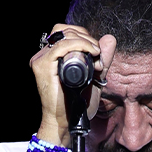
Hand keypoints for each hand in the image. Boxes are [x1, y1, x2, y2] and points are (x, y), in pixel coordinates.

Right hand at [30, 25, 115, 144]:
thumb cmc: (77, 104)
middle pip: (65, 30)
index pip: (67, 32)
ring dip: (85, 41)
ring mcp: (41, 59)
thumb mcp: (95, 78)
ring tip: (96, 55)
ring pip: (64, 35)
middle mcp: (44, 55)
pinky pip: (62, 46)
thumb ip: (103, 60)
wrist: (66, 122)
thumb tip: (109, 38)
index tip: (97, 51)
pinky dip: (79, 45)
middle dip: (86, 37)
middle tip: (98, 53)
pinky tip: (91, 52)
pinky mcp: (42, 65)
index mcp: (52, 56)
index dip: (84, 36)